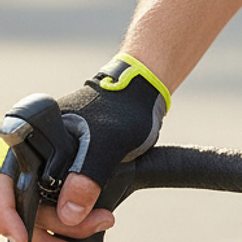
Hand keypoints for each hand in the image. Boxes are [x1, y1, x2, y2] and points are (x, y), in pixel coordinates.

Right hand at [0, 54, 168, 240]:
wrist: (144, 97)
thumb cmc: (123, 106)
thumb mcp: (108, 141)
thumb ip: (87, 175)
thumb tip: (69, 214)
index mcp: (35, 141)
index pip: (6, 182)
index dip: (7, 212)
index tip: (22, 234)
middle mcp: (39, 158)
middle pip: (27, 206)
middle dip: (55, 226)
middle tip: (92, 225)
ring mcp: (54, 170)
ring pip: (46, 212)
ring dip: (69, 227)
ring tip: (102, 220)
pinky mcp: (71, 180)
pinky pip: (64, 209)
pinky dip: (75, 222)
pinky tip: (94, 221)